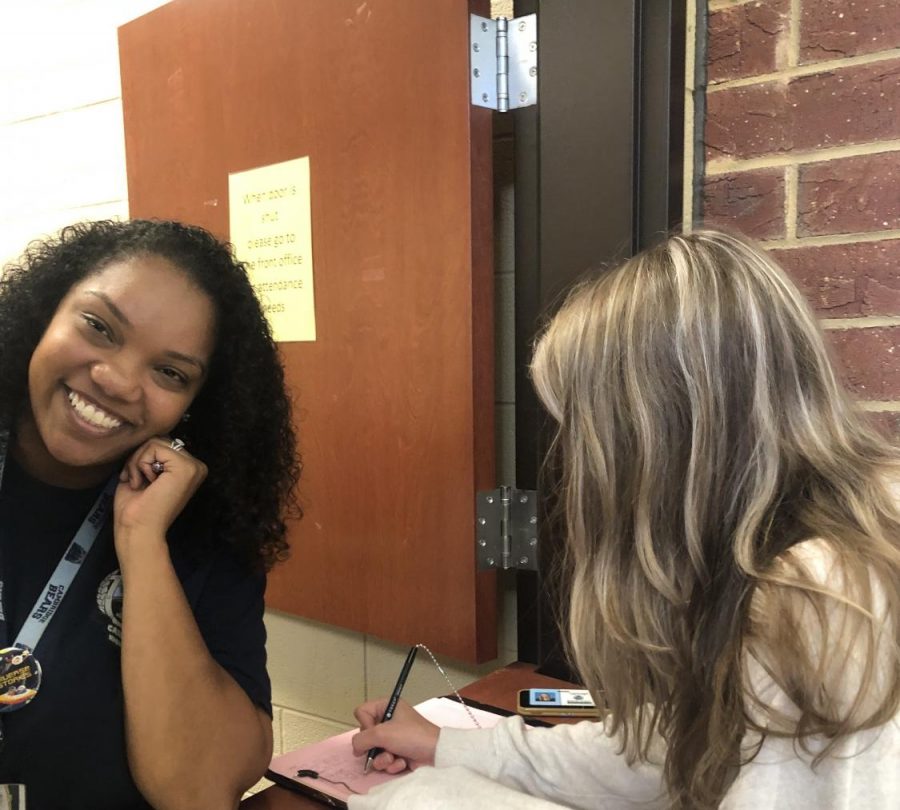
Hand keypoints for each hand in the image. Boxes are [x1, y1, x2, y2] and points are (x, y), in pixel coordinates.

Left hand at [114, 436, 206, 556]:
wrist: (137, 531)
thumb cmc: (136, 509)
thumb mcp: (143, 473)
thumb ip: (151, 454)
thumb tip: (148, 436)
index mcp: (189, 468)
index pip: (162, 444)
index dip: (143, 458)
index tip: (138, 481)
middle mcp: (196, 465)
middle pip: (159, 440)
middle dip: (139, 459)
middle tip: (137, 482)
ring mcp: (193, 466)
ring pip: (155, 442)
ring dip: (138, 462)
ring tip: (140, 483)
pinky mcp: (185, 467)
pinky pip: (154, 447)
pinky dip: (140, 464)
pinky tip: (144, 482)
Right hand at [351, 698, 439, 773]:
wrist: (434, 753)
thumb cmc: (409, 736)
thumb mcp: (382, 733)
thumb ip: (361, 740)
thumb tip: (356, 749)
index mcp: (386, 706)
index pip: (361, 712)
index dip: (365, 724)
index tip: (375, 731)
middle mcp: (388, 720)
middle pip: (366, 735)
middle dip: (375, 746)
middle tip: (384, 747)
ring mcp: (393, 737)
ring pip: (374, 751)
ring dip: (383, 758)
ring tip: (394, 758)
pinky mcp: (398, 752)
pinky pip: (385, 759)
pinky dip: (392, 763)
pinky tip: (402, 763)